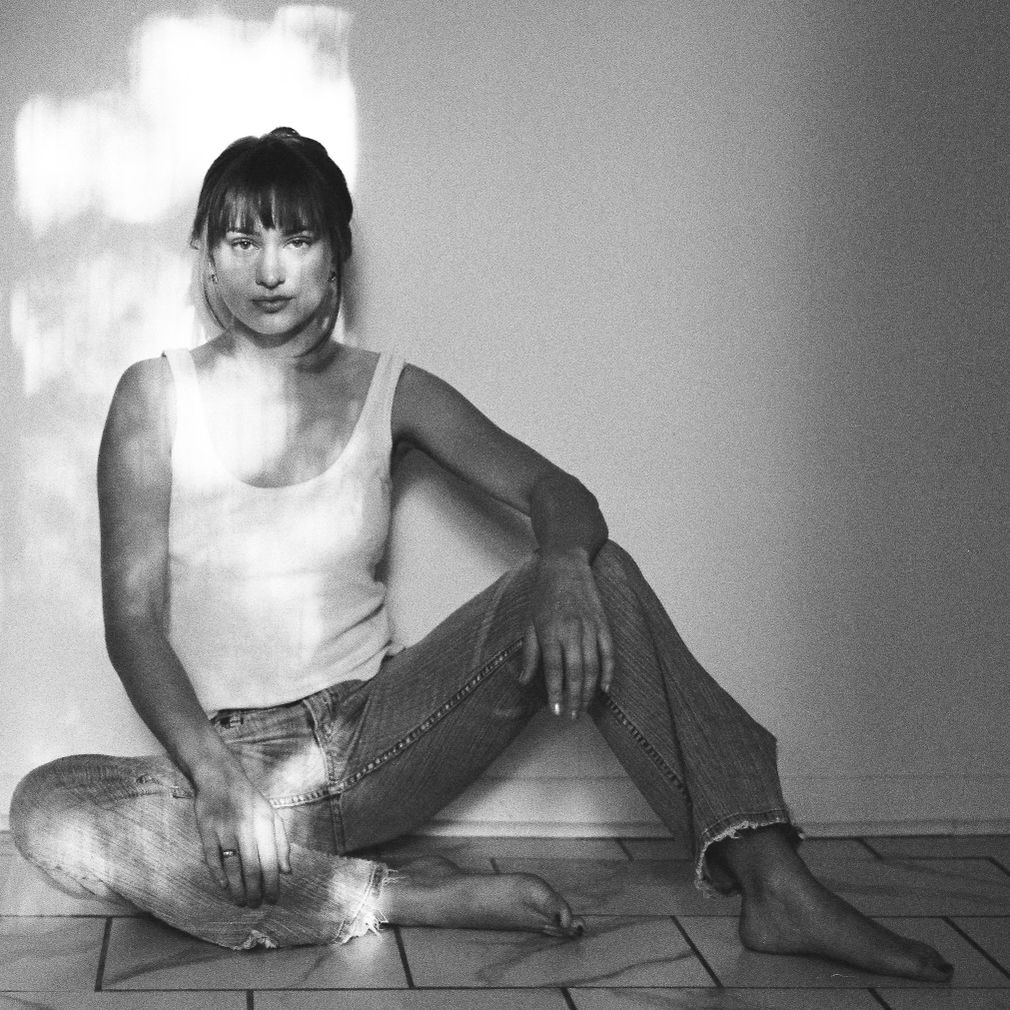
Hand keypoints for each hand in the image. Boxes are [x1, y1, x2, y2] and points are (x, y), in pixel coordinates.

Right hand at [192, 762, 290, 907]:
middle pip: (252, 867)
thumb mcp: (271, 815)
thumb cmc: (250, 801)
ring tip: (241, 901)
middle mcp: (246, 826)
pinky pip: (211, 857)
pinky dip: (218, 874)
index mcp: (265, 823)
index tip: (272, 900)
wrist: (221, 778)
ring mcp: (225, 828)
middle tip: (255, 905)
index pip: (271, 861)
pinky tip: (223, 886)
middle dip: (255, 891)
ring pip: (232, 866)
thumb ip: (281, 842)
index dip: (272, 884)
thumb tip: (287, 871)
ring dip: (237, 888)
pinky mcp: (206, 829)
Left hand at [518, 550, 614, 718]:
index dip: (555, 692)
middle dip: (574, 698)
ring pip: (593, 666)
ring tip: (584, 707)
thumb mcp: (530, 622)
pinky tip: (604, 688)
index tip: (555, 711)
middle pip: (575, 672)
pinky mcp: (603, 623)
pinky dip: (608, 671)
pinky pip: (608, 652)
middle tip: (571, 716)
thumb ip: (530, 653)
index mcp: (550, 631)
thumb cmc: (543, 595)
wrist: (565, 565)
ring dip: (589, 690)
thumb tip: (524, 681)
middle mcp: (571, 631)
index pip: (554, 669)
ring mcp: (589, 627)